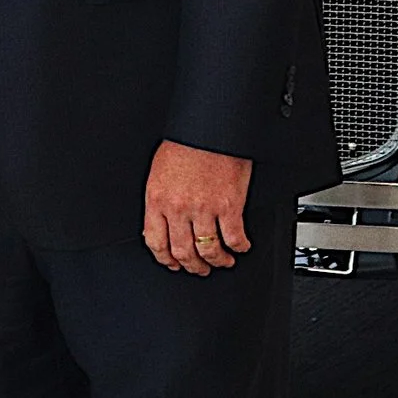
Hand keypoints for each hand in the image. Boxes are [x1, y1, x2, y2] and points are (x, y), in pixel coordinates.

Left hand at [142, 141, 252, 275]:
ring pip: (209, 251)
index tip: (173, 263)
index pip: (156, 242)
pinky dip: (239, 247)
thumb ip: (160, 200)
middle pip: (183, 252)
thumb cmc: (186, 144)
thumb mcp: (160, 172)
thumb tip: (161, 223)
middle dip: (192, 266)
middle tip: (199, 269)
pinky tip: (241, 246)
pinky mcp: (229, 207)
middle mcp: (179, 208)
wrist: (210, 129)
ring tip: (222, 261)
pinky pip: (234, 238)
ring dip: (217, 261)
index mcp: (158, 200)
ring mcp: (204, 210)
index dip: (165, 259)